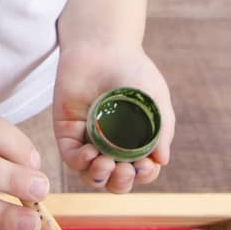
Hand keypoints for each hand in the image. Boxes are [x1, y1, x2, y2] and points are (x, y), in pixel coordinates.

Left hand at [53, 38, 174, 192]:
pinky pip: (71, 158)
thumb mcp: (156, 100)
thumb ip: (161, 130)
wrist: (104, 46)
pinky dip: (81, 163)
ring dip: (100, 178)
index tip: (146, 165)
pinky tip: (90, 153)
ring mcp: (89, 140)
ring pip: (91, 176)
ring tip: (107, 164)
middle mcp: (113, 146)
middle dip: (121, 183)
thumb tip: (162, 160)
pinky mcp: (68, 131)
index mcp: (136, 142)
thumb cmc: (133, 70)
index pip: (141, 171)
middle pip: (115, 181)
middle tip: (124, 170)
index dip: (144, 176)